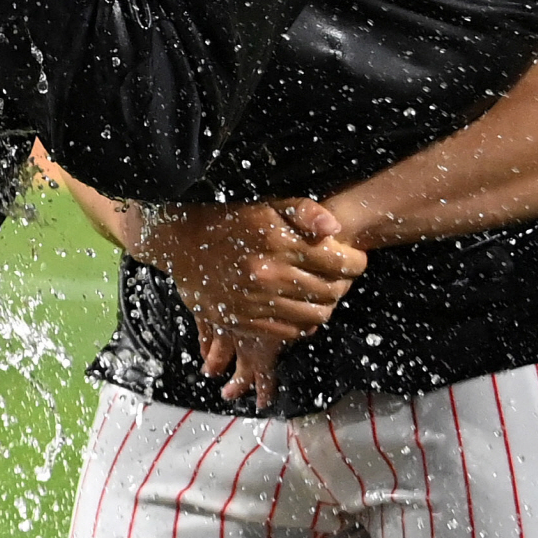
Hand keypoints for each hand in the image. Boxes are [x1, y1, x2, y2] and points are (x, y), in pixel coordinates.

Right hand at [136, 199, 366, 410]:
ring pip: (314, 316)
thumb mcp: (267, 206)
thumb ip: (304, 212)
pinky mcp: (245, 321)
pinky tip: (301, 310)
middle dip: (344, 284)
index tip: (355, 259)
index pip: (340, 263)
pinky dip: (303, 324)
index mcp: (280, 244)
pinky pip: (290, 332)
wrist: (181, 243)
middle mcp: (270, 276)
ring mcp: (257, 302)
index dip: (356, 262)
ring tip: (323, 293)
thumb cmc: (229, 220)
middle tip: (342, 277)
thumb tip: (336, 229)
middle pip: (331, 292)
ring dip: (326, 306)